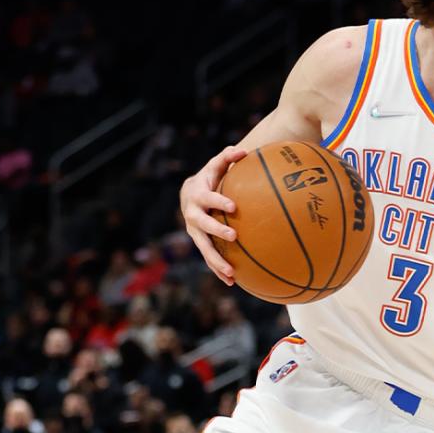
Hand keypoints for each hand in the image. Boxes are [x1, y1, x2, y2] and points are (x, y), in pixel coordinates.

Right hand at [180, 146, 246, 284]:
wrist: (189, 193)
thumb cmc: (210, 177)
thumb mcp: (216, 165)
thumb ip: (228, 157)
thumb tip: (244, 151)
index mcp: (197, 196)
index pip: (208, 199)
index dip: (218, 202)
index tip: (233, 207)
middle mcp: (193, 215)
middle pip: (202, 226)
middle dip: (216, 232)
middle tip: (234, 237)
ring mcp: (195, 231)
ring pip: (204, 248)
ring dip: (216, 261)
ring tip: (231, 273)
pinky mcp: (200, 242)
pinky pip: (209, 258)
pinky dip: (218, 270)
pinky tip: (233, 282)